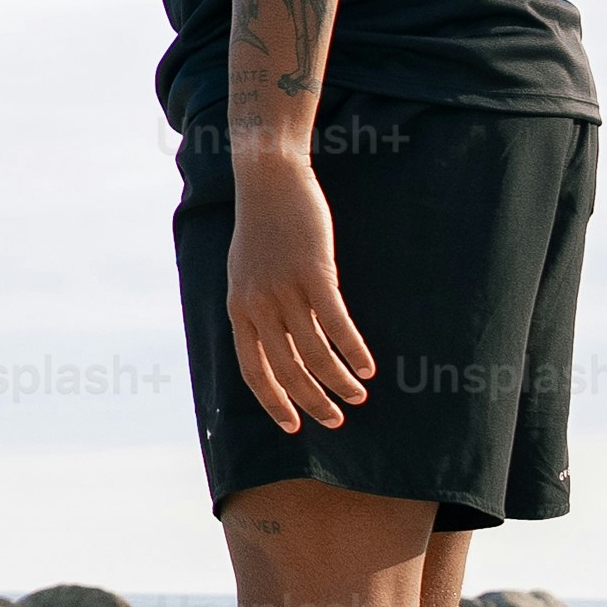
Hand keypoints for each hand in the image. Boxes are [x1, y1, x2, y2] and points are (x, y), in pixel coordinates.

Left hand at [225, 153, 370, 432]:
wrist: (269, 179)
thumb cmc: (262, 228)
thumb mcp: (245, 274)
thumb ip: (256, 309)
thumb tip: (278, 346)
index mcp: (237, 309)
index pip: (253, 372)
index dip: (274, 403)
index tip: (294, 427)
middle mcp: (257, 305)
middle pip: (286, 370)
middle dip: (312, 402)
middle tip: (337, 419)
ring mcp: (284, 289)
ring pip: (314, 353)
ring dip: (338, 381)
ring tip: (358, 396)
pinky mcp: (313, 273)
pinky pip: (336, 324)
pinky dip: (353, 350)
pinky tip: (368, 366)